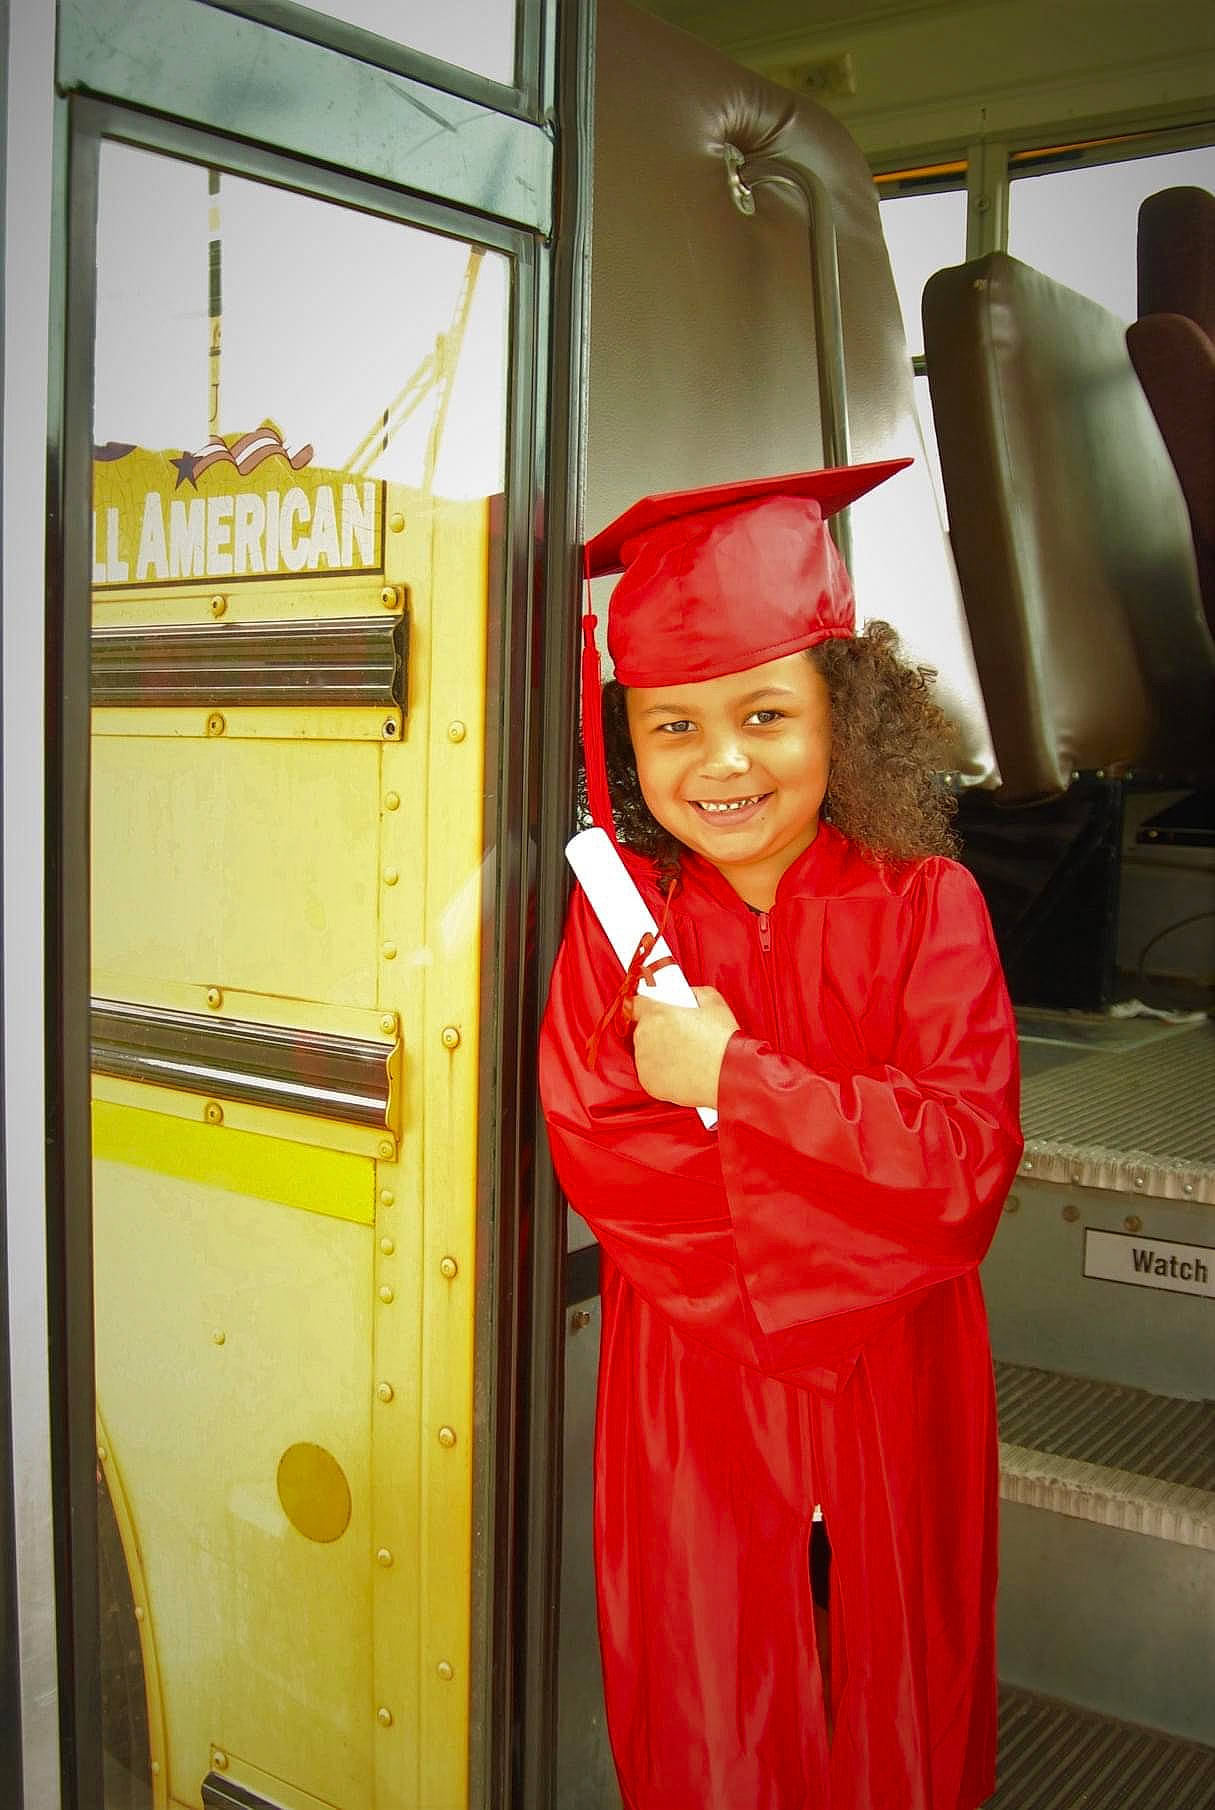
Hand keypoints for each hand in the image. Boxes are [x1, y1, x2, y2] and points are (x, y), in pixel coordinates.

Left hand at [626, 985, 739, 1108]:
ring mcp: (644, 1062)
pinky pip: (650, 1074)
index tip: (652, 1011)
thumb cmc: (722, 1040)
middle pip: (641, 1029)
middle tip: (678, 1036)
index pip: (634, 1004)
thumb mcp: (712, 1001)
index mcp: (656, 1013)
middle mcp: (644, 1036)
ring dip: (657, 1052)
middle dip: (656, 1031)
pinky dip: (661, 1073)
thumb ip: (692, 993)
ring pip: (644, 1052)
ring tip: (683, 1056)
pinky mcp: (648, 1083)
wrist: (729, 1075)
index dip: (645, 1007)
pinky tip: (681, 1070)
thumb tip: (686, 994)